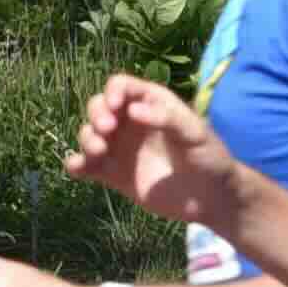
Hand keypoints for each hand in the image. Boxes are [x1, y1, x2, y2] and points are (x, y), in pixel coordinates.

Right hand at [72, 75, 241, 228]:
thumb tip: (132, 109)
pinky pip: (86, 165)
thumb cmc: (209, 158)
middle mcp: (130, 123)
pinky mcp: (113, 174)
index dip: (112, 92)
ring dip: (86, 138)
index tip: (114, 108)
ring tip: (99, 152)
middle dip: (96, 114)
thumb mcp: (195, 133)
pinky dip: (76, 164)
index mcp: (149, 104)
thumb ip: (166, 118)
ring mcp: (119, 148)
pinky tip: (78, 168)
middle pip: (98, 106)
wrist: (211, 199)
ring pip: (89, 133)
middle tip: (106, 130)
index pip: (120, 86)